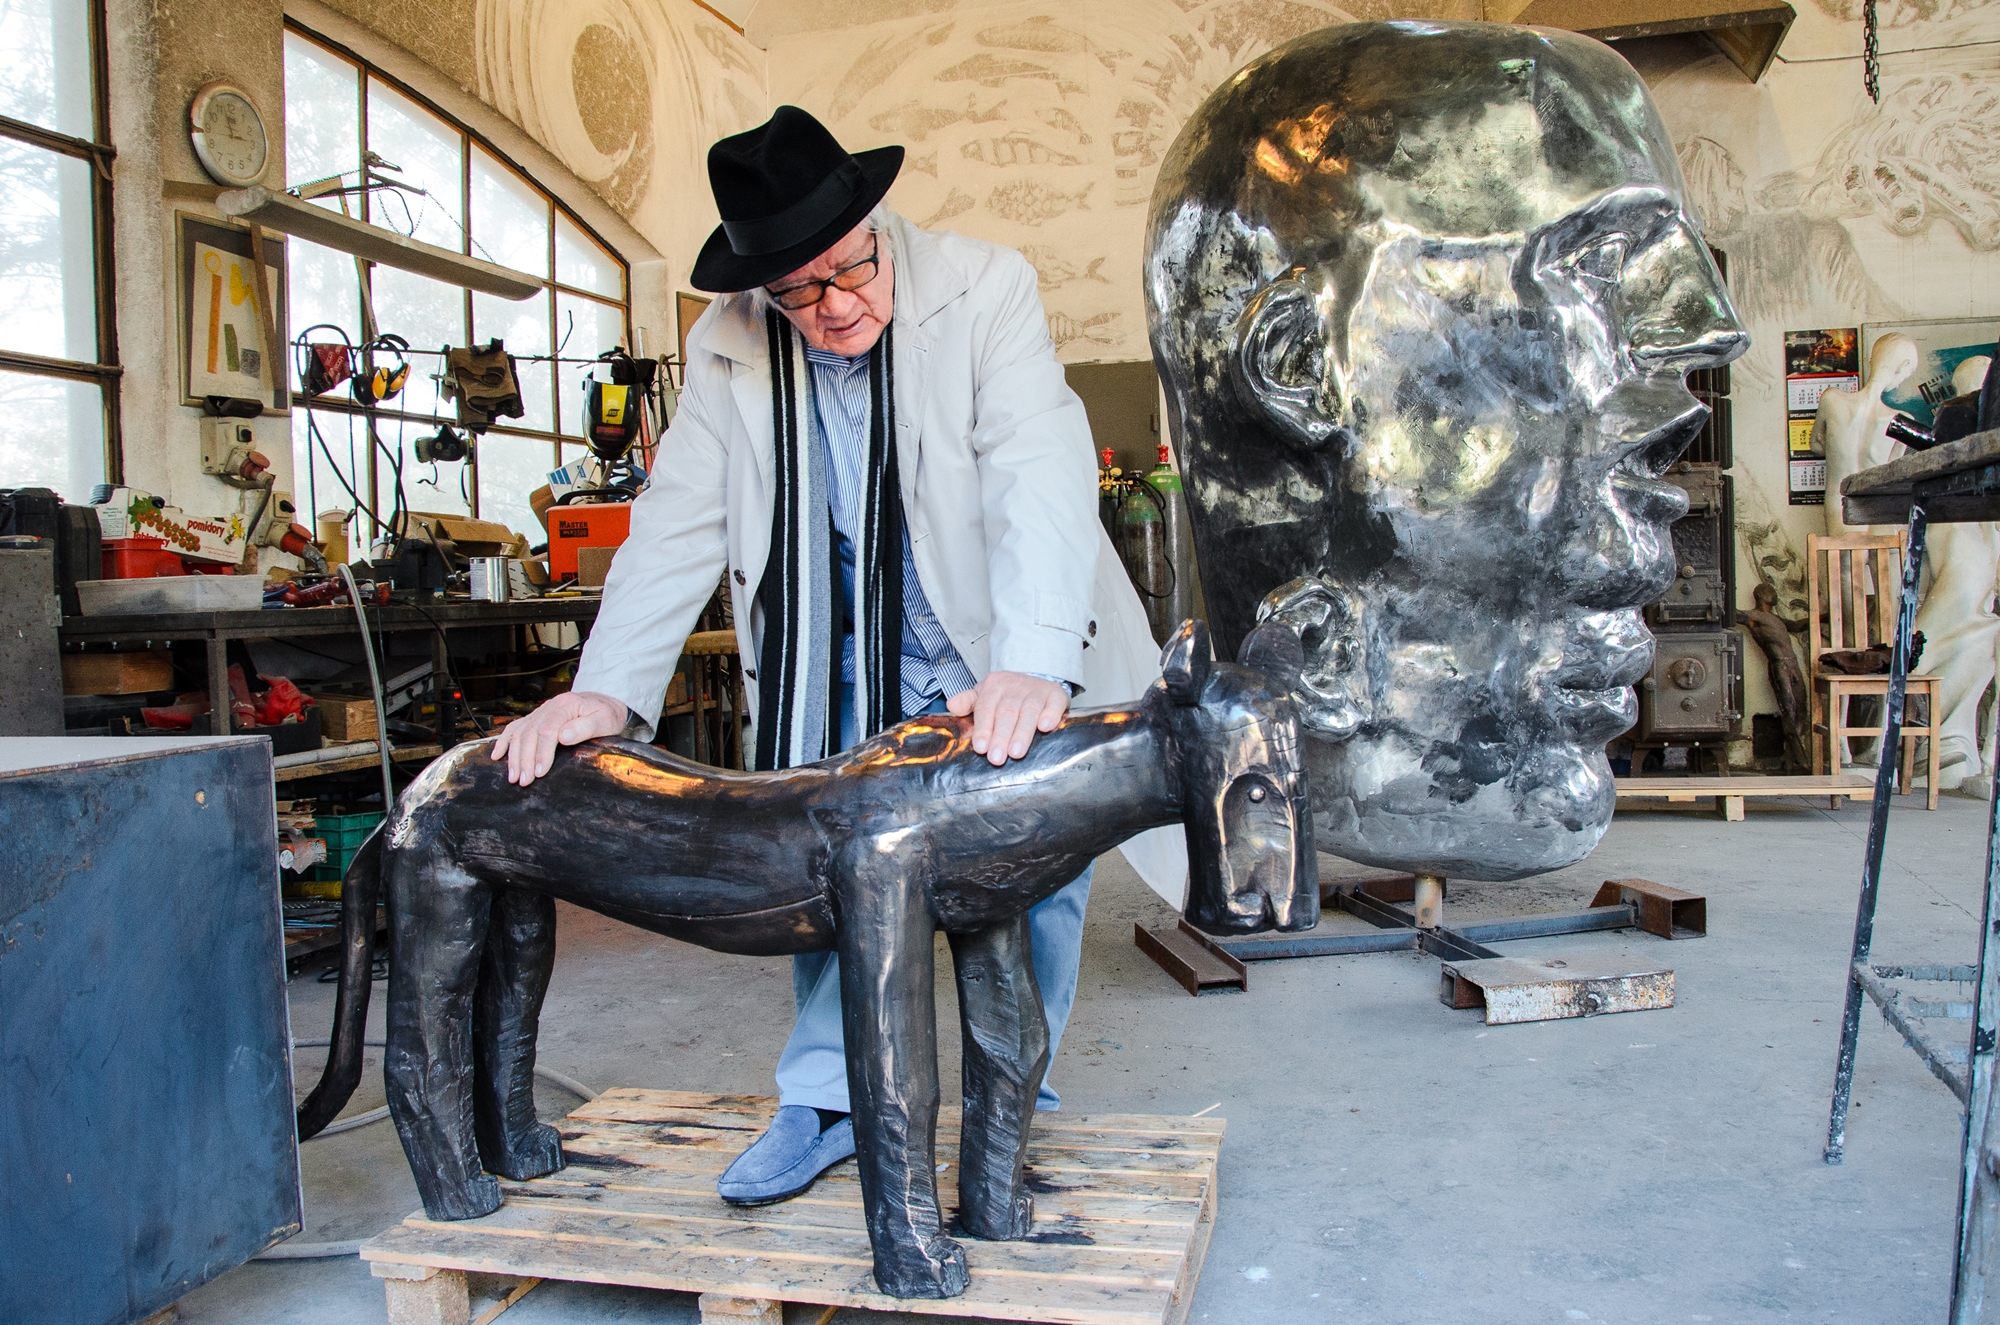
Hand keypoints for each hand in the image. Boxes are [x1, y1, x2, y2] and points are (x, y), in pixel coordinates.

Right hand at [489, 690, 627, 785]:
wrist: (605, 702)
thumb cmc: (607, 714)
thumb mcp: (605, 720)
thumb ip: (585, 727)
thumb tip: (563, 736)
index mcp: (565, 706)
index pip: (547, 731)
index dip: (541, 753)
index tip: (539, 772)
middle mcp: (549, 707)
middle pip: (529, 733)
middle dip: (524, 759)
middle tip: (524, 781)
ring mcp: (540, 712)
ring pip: (519, 732)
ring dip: (513, 756)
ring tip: (513, 777)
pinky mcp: (535, 718)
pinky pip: (514, 727)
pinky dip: (503, 741)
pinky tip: (496, 756)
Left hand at [946, 671, 1069, 766]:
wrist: (1036, 680)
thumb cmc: (1006, 695)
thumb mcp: (984, 695)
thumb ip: (967, 702)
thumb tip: (952, 705)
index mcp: (994, 685)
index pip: (986, 708)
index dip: (983, 729)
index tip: (981, 748)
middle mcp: (1015, 685)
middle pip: (1006, 712)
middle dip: (1001, 736)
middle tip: (997, 758)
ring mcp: (1037, 689)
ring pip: (1029, 710)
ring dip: (1022, 732)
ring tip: (1016, 752)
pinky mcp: (1056, 694)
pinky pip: (1054, 703)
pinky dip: (1051, 715)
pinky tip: (1045, 727)